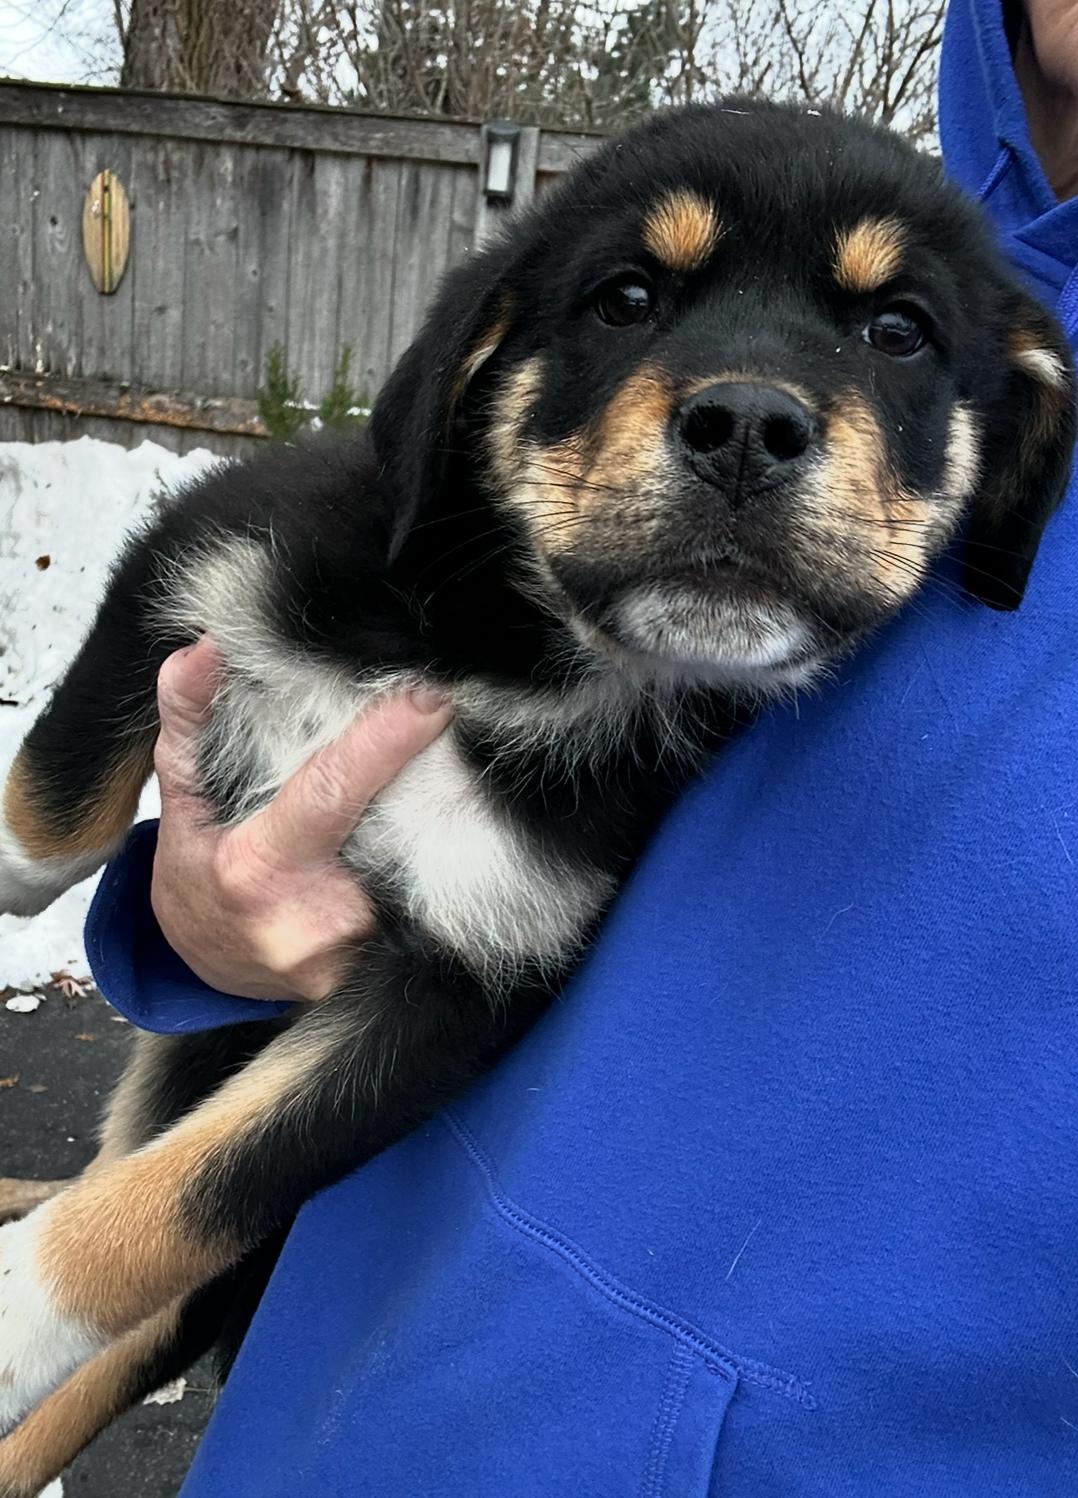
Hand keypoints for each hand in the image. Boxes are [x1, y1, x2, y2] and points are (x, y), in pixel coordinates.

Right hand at [150, 637, 452, 1001]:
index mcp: (258, 869)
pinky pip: (423, 900)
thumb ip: (190, 719)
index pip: (331, 792)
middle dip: (428, 770)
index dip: (385, 742)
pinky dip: (429, 857)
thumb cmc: (200, 872)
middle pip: (395, 824)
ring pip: (420, 865)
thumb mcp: (182, 798)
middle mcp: (315, 918)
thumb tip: (205, 647)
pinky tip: (428, 829)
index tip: (432, 696)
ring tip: (435, 772)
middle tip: (447, 717)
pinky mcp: (383, 965)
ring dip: (434, 813)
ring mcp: (356, 949)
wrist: (216, 969)